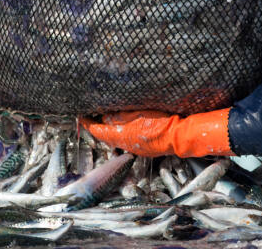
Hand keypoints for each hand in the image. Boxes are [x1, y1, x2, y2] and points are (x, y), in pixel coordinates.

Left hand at [81, 108, 234, 157]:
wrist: (180, 136)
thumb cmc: (159, 122)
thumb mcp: (135, 112)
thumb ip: (118, 115)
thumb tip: (105, 116)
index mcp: (119, 136)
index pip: (97, 131)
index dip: (88, 123)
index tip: (81, 115)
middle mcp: (125, 145)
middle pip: (106, 136)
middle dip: (98, 126)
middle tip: (93, 115)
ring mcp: (136, 148)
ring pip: (117, 138)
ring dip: (111, 130)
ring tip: (108, 118)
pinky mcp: (146, 148)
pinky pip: (128, 140)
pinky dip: (123, 132)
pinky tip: (127, 125)